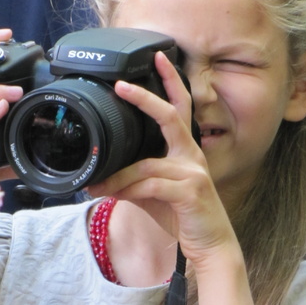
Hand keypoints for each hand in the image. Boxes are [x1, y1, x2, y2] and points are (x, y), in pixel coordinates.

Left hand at [87, 52, 236, 266]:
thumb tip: (99, 178)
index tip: (155, 58)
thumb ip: (130, 181)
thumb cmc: (183, 217)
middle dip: (146, 98)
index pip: (179, 108)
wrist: (209, 246)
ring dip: (118, 176)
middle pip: (171, 116)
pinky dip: (129, 190)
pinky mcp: (191, 192)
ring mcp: (194, 173)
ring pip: (147, 163)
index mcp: (185, 151)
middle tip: (122, 85)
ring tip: (96, 185)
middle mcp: (192, 156)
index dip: (170, 81)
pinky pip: (151, 185)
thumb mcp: (151, 195)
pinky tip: (115, 195)